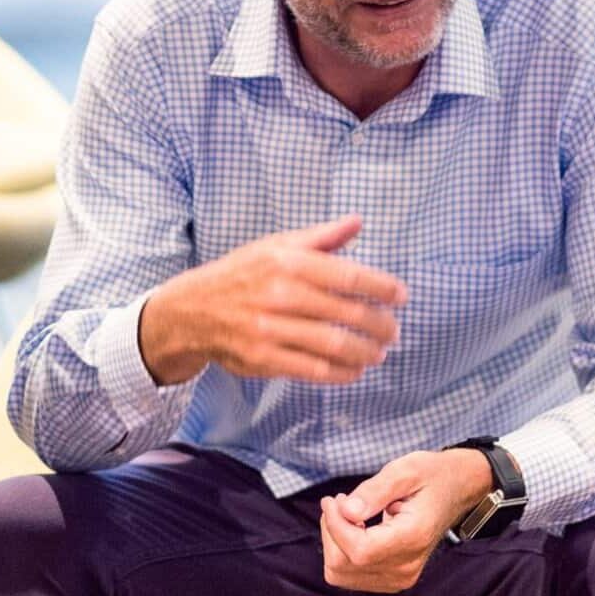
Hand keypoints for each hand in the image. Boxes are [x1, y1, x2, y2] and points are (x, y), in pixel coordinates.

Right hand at [138, 215, 406, 386]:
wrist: (193, 310)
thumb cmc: (242, 274)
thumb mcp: (276, 246)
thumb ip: (320, 237)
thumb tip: (357, 222)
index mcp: (287, 261)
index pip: (348, 275)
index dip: (382, 287)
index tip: (401, 296)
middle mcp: (280, 294)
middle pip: (348, 313)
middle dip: (380, 324)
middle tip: (393, 330)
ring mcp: (271, 329)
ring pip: (335, 345)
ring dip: (366, 351)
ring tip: (379, 352)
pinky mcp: (264, 359)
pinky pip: (314, 370)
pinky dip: (342, 373)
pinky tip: (355, 370)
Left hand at [318, 449, 492, 592]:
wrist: (457, 490)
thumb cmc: (431, 476)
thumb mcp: (404, 470)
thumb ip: (374, 491)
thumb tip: (346, 511)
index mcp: (413, 537)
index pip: (358, 549)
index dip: (335, 525)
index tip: (333, 499)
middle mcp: (407, 566)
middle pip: (343, 564)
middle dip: (331, 530)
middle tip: (341, 501)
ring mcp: (401, 577)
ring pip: (341, 574)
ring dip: (334, 542)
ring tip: (348, 513)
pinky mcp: (394, 579)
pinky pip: (350, 576)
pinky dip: (342, 552)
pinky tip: (355, 528)